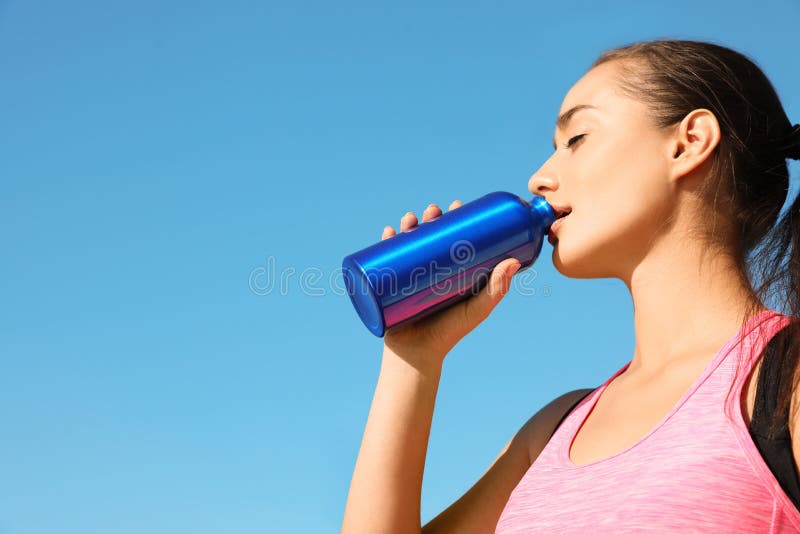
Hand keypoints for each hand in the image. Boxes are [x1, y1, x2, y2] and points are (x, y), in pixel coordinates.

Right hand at [380, 201, 521, 364]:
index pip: (452, 238)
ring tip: (409, 219)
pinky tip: (387, 232)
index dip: (454, 220)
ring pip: (407, 244)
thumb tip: (513, 262)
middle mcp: (430, 271)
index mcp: (450, 272)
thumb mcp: (476, 310)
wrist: (416, 357)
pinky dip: (385, 243)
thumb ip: (496, 290)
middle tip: (433, 211)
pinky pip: (385, 261)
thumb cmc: (449, 334)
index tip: (457, 206)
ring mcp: (409, 277)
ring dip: (407, 225)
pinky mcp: (390, 286)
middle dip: (429, 218)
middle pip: (429, 236)